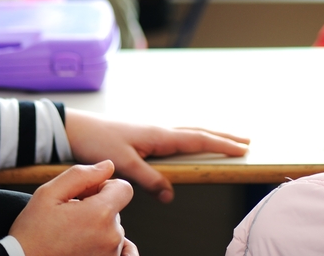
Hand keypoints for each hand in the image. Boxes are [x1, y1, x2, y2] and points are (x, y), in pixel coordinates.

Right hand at [10, 161, 137, 255]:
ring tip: (71, 233)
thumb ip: (82, 175)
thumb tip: (108, 166)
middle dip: (98, 207)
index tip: (85, 195)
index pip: (124, 188)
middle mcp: (112, 237)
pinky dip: (110, 245)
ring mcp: (110, 255)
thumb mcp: (48, 193)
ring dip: (98, 227)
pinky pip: (122, 252)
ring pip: (113, 229)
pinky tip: (93, 243)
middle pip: (116, 209)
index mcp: (101, 214)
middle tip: (71, 215)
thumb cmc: (32, 233)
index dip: (104, 186)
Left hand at [64, 109, 249, 202]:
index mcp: (160, 135)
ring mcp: (154, 132)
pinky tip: (192, 143)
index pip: (198, 140)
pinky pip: (178, 136)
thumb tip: (170, 194)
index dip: (222, 145)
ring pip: (190, 132)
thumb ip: (148, 179)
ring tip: (227, 140)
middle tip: (247, 141)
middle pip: (200, 132)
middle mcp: (160, 130)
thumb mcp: (123, 164)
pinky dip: (193, 138)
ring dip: (211, 136)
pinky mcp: (146, 136)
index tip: (243, 149)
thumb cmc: (98, 142)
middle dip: (224, 137)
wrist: (77, 128)